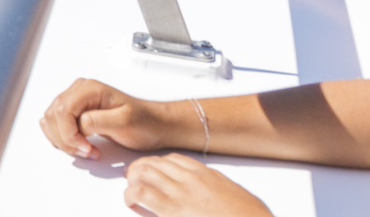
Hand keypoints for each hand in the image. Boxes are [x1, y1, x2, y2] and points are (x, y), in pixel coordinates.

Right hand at [40, 79, 176, 158]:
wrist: (153, 125)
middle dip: (66, 139)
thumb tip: (79, 123)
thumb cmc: (144, 122)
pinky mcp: (75, 112)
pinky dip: (61, 138)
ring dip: (63, 140)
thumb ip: (98, 120)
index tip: (85, 148)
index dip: (69, 134)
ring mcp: (76, 101)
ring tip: (85, 149)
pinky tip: (79, 145)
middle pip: (53, 115)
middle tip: (87, 151)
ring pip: (50, 120)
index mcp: (89, 89)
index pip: (63, 110)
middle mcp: (79, 91)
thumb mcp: (124, 122)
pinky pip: (55, 124)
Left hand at [123, 154, 270, 215]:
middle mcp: (192, 179)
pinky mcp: (172, 210)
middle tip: (134, 179)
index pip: (176, 160)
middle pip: (156, 162)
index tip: (153, 171)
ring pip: (145, 172)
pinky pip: (142, 193)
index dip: (159, 164)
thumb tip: (219, 198)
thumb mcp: (238, 199)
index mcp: (209, 176)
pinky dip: (131, 194)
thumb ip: (222, 194)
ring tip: (130, 190)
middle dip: (141, 169)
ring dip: (133, 179)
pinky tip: (130, 201)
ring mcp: (182, 192)